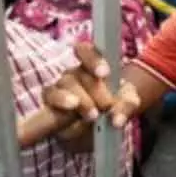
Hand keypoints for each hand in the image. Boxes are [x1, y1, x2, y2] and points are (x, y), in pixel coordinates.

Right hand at [17, 42, 140, 150]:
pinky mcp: (51, 103)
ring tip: (93, 115)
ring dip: (79, 100)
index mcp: (93, 65)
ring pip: (64, 85)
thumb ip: (125, 108)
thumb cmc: (114, 106)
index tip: (104, 73)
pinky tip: (70, 110)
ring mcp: (60, 87)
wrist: (101, 126)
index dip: (93, 59)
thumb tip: (117, 120)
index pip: (86, 51)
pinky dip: (60, 102)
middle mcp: (74, 73)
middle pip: (78, 74)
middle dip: (94, 89)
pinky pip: (49, 98)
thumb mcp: (126, 104)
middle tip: (106, 106)